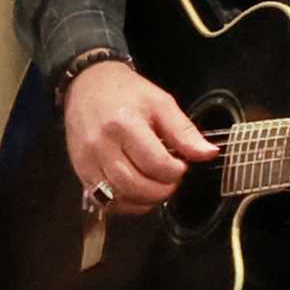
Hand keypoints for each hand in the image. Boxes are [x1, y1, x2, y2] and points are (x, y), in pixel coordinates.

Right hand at [63, 61, 217, 213]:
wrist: (87, 85)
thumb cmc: (126, 92)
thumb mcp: (161, 103)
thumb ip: (184, 131)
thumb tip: (209, 153)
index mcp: (124, 125)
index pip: (156, 164)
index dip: (176, 171)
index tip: (181, 163)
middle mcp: (101, 146)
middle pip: (136, 185)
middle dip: (162, 189)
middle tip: (171, 178)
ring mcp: (87, 162)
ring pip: (120, 198)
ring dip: (145, 200)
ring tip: (157, 186)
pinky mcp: (81, 172)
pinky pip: (104, 202)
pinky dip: (126, 204)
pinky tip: (138, 193)